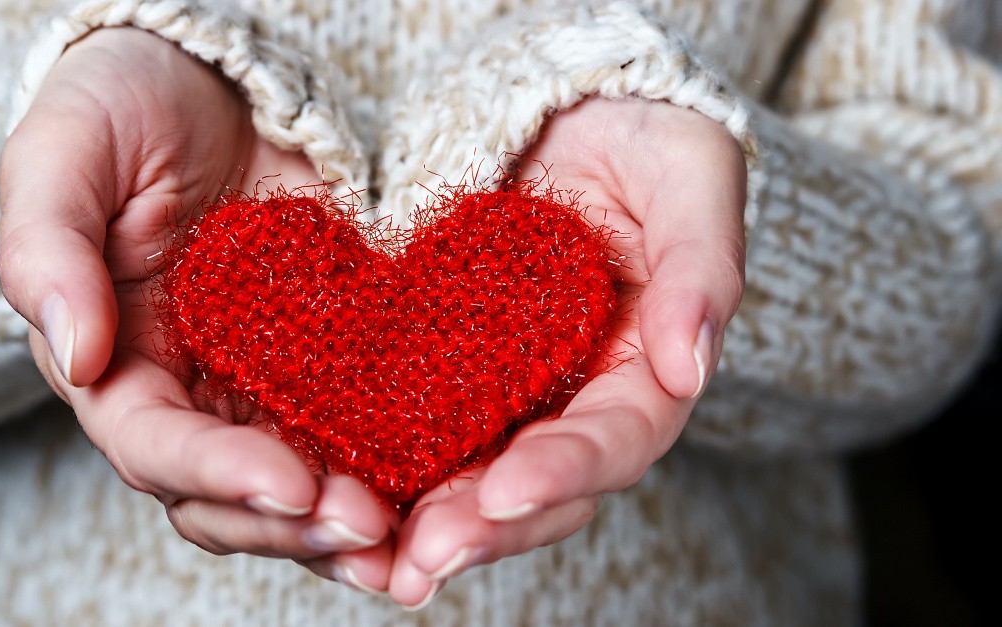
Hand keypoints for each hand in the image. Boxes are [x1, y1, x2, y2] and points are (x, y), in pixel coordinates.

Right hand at [0, 27, 393, 590]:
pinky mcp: (332, 362)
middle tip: (371, 529)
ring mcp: (263, 387)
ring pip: (300, 486)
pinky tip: (448, 482)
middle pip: (231, 497)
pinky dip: (398, 466)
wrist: (210, 83)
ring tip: (413, 538)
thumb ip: (47, 250)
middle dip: (296, 526)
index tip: (291, 485)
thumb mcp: (64, 156)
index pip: (155, 447)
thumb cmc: (119, 109)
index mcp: (116, 367)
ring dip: (350, 525)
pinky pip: (361, 429)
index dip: (219, 475)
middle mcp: (189, 397)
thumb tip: (76, 355)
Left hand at [385, 97, 747, 606]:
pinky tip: (334, 494)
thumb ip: (701, 265)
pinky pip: (412, 429)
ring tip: (377, 559)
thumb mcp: (689, 174)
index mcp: (644, 367)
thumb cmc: (641, 135)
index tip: (509, 489)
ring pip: (470, 476)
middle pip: (538, 486)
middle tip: (426, 559)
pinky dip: (379, 469)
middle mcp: (574, 399)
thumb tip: (689, 365)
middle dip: (485, 527)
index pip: (618, 437)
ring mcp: (507, 392)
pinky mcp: (444, 372)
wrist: (562, 110)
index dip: (568, 469)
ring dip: (426, 524)